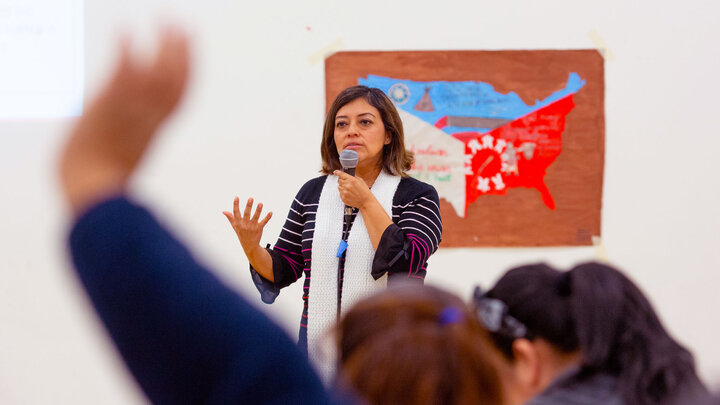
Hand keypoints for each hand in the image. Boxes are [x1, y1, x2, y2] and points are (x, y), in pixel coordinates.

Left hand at [59, 27, 189, 214]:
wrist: (91, 189)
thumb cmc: (102, 178)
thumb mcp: (125, 155)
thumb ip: (131, 139)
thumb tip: (133, 140)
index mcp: (155, 129)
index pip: (180, 95)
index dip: (189, 70)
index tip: (191, 47)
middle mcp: (148, 118)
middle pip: (174, 81)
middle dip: (182, 53)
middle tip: (185, 25)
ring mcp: (131, 112)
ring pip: (157, 75)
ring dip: (163, 46)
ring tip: (165, 22)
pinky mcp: (108, 108)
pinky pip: (121, 76)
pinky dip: (125, 52)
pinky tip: (125, 31)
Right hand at [223, 197, 272, 255]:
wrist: (249, 245)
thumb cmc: (241, 234)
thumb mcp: (235, 226)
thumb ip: (230, 218)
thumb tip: (224, 211)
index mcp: (238, 222)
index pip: (236, 212)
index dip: (236, 204)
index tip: (236, 197)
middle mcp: (245, 224)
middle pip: (246, 213)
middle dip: (249, 206)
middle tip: (251, 198)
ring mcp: (252, 226)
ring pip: (256, 217)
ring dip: (258, 210)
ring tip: (261, 203)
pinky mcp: (259, 228)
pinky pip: (264, 222)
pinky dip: (267, 217)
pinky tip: (271, 212)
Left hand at [334, 170, 373, 209]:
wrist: (365, 201)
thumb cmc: (364, 191)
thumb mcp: (361, 181)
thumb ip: (352, 177)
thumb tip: (346, 176)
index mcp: (352, 180)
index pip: (341, 174)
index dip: (337, 172)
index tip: (335, 172)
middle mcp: (347, 185)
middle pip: (339, 180)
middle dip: (342, 181)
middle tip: (347, 184)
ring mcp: (344, 192)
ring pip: (339, 186)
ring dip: (343, 187)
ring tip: (350, 190)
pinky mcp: (343, 198)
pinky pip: (340, 192)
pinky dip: (343, 192)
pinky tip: (349, 194)